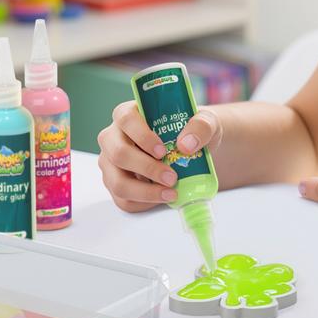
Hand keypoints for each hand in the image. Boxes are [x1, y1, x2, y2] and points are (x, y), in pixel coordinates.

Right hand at [97, 101, 222, 212]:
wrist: (192, 149)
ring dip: (145, 192)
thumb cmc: (191, 130)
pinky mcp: (116, 183)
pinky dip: (144, 203)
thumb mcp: (205, 122)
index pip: (125, 119)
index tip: (163, 151)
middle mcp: (114, 137)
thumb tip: (187, 144)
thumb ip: (202, 126)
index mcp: (129, 114)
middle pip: (117, 154)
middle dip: (146, 168)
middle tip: (172, 177)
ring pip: (117, 182)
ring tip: (170, 193)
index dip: (141, 135)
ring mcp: (111, 163)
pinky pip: (122, 200)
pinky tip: (162, 197)